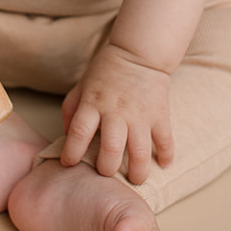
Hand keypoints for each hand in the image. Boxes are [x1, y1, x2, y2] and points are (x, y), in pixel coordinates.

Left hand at [60, 42, 173, 185]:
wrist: (139, 52)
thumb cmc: (106, 70)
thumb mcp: (82, 85)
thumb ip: (70, 109)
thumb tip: (64, 136)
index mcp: (93, 104)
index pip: (78, 133)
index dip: (71, 153)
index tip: (69, 164)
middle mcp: (116, 112)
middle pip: (110, 149)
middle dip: (106, 169)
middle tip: (106, 173)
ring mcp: (140, 115)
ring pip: (140, 152)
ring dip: (137, 172)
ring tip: (135, 178)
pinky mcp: (160, 115)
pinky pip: (165, 141)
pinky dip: (166, 156)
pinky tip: (163, 164)